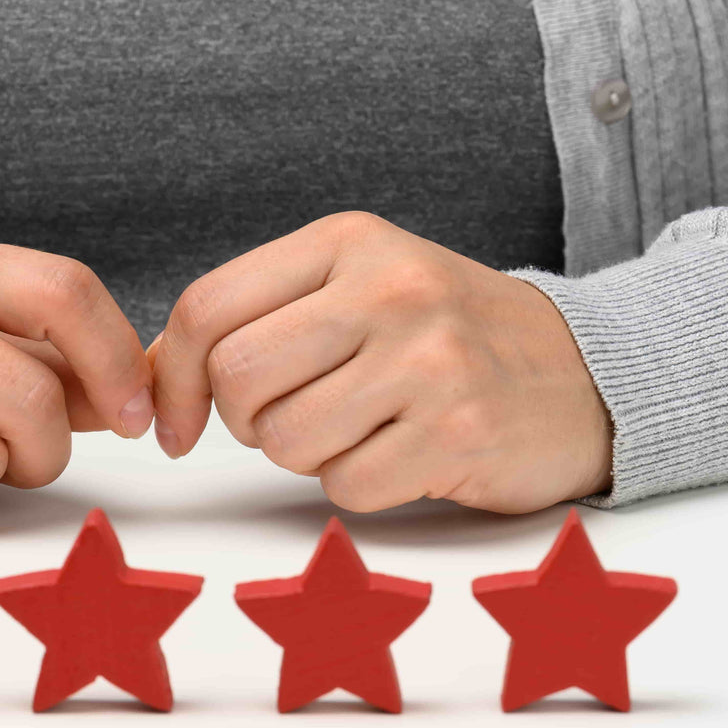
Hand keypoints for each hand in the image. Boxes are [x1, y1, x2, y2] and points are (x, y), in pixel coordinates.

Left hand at [149, 212, 611, 513]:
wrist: (583, 371)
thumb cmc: (443, 334)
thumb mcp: (354, 290)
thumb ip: (257, 316)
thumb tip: (145, 374)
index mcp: (350, 243)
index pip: (209, 306)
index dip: (171, 375)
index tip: (175, 420)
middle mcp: (390, 288)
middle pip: (237, 376)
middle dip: (245, 418)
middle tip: (291, 416)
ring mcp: (431, 359)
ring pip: (284, 440)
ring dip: (306, 454)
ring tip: (360, 428)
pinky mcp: (459, 431)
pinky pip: (345, 485)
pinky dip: (359, 484)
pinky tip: (404, 452)